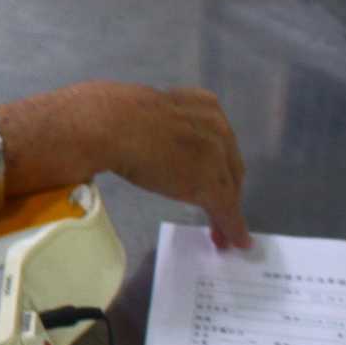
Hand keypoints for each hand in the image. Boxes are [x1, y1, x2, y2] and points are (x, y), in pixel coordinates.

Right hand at [98, 83, 250, 248]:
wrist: (111, 126)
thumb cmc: (112, 115)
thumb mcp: (146, 113)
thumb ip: (156, 126)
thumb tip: (141, 138)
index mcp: (201, 103)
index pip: (216, 140)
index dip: (216, 163)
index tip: (207, 177)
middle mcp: (217, 126)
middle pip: (229, 164)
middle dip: (227, 188)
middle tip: (220, 209)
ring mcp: (216, 155)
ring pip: (229, 188)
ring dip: (228, 211)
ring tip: (223, 233)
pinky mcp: (211, 185)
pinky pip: (226, 209)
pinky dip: (232, 227)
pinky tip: (234, 240)